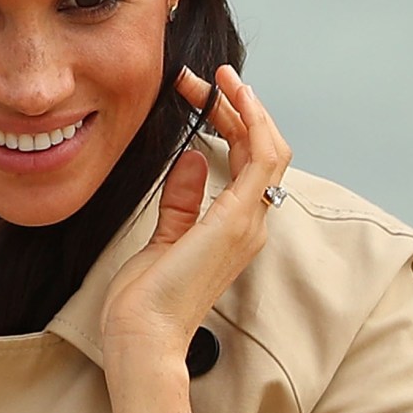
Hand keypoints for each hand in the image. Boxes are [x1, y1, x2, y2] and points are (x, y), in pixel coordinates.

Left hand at [101, 65, 291, 372]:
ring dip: (247, 109)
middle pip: (263, 150)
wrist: (143, 335)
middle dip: (238, 109)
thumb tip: (192, 158)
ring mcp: (249, 223)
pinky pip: (262, 160)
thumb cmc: (146, 300)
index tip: (201, 95)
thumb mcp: (163, 238)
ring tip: (221, 79)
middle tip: (209, 78)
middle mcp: (252, 224)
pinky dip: (252, 124)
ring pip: (269, 149)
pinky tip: (230, 100)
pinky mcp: (237, 221)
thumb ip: (181, 200)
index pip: (249, 163)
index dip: (231, 124)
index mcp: (235, 228)